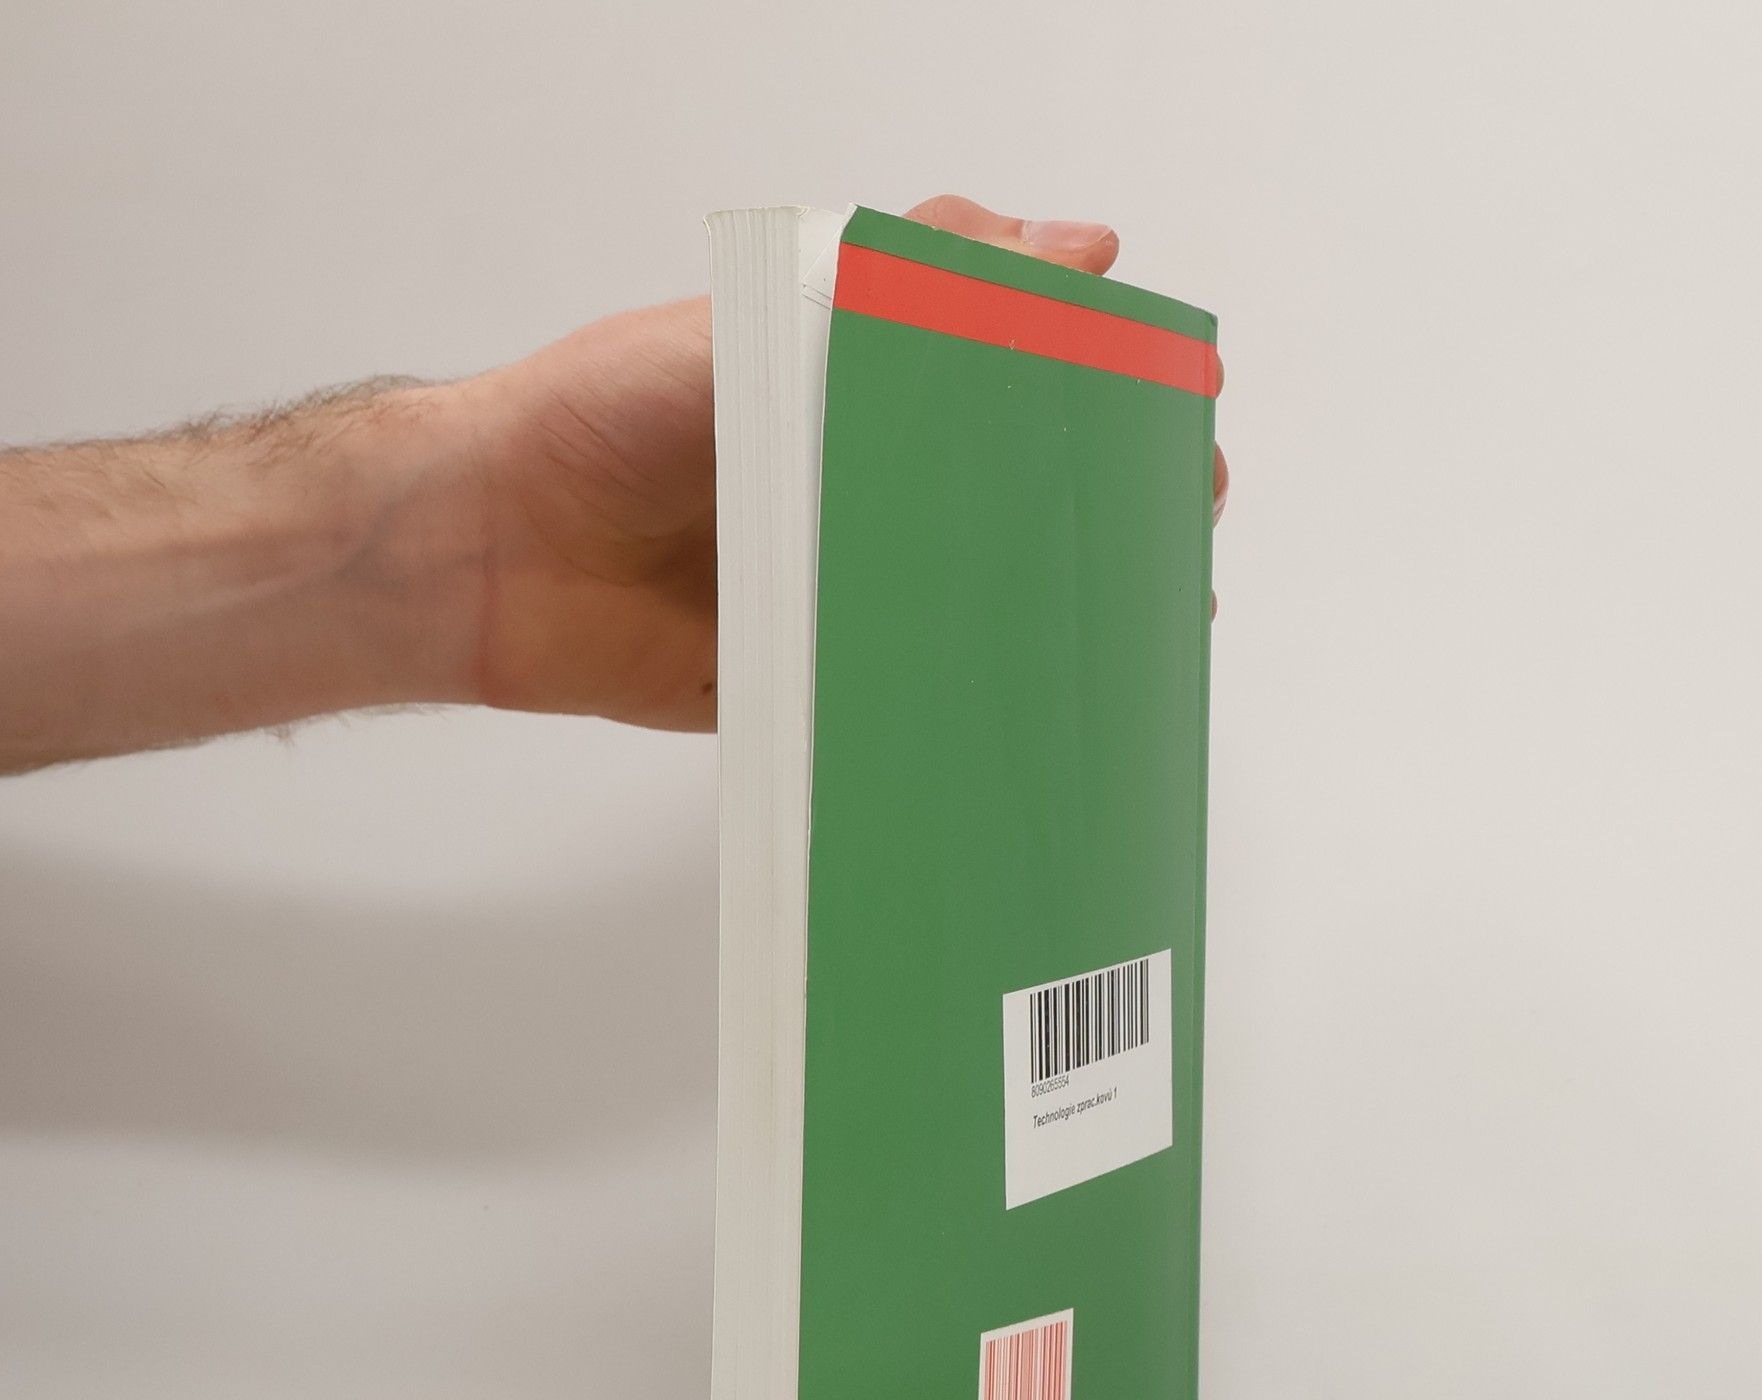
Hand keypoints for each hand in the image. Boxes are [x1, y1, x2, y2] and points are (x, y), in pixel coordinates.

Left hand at [447, 196, 1227, 731]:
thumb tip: (1072, 242)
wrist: (497, 548)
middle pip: (1019, 505)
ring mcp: (847, 589)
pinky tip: (1030, 709)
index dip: (1107, 405)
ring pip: (979, 605)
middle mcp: (868, 491)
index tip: (1178, 419)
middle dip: (1103, 520)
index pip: (1022, 388)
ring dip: (1055, 617)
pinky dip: (965, 703)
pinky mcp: (818, 679)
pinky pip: (905, 695)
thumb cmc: (612, 414)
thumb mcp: (764, 318)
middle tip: (1171, 533)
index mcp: (867, 394)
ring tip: (1132, 627)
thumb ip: (912, 285)